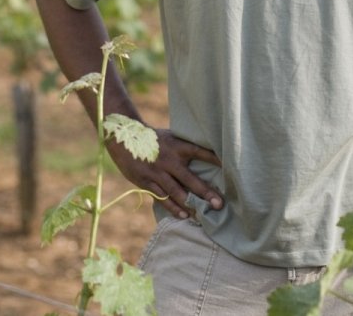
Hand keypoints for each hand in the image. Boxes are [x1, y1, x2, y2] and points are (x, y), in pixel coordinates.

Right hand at [109, 128, 223, 218]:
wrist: (123, 138)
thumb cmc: (152, 139)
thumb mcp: (170, 137)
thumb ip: (184, 148)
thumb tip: (208, 155)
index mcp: (177, 145)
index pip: (200, 152)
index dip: (215, 159)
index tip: (230, 168)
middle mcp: (169, 159)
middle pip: (190, 178)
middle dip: (205, 192)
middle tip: (219, 204)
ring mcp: (157, 172)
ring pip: (177, 192)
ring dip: (191, 204)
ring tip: (203, 215)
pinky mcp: (147, 181)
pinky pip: (162, 197)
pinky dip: (173, 207)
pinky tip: (184, 215)